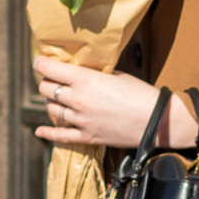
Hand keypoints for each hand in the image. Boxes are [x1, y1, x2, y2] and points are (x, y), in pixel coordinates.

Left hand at [34, 56, 198, 149]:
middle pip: (46, 89)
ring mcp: (81, 120)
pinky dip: (48, 132)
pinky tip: (40, 130)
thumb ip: (93, 74)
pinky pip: (61, 135)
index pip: (49, 69)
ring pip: (52, 109)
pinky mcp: (87, 137)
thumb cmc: (141, 93)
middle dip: (47, 82)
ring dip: (52, 102)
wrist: (158, 121)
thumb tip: (78, 72)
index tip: (40, 62)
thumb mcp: (116, 75)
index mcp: (85, 80)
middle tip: (54, 79)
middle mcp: (78, 100)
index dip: (41, 63)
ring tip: (58, 98)